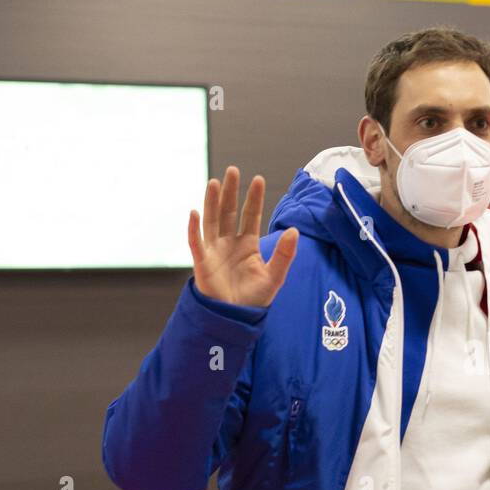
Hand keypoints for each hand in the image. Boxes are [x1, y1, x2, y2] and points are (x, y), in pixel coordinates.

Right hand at [188, 165, 298, 306]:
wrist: (236, 318)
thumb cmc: (254, 298)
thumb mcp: (275, 275)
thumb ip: (285, 254)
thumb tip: (295, 230)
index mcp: (247, 244)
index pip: (250, 215)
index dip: (253, 198)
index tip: (258, 179)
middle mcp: (229, 243)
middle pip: (228, 211)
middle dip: (230, 192)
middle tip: (233, 170)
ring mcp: (214, 251)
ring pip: (211, 220)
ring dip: (211, 202)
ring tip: (214, 182)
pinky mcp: (202, 263)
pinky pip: (196, 242)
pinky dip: (194, 228)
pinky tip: (194, 212)